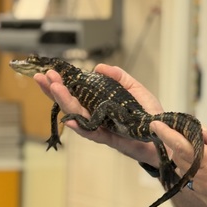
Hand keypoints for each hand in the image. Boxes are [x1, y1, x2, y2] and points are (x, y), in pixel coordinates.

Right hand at [34, 64, 163, 162]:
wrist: (163, 134)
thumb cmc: (148, 115)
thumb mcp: (135, 89)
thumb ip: (118, 77)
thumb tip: (98, 67)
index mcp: (98, 104)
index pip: (75, 92)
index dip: (60, 83)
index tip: (48, 72)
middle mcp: (95, 116)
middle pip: (70, 103)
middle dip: (55, 90)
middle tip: (43, 77)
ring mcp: (101, 128)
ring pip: (78, 116)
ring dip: (65, 103)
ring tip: (54, 89)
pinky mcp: (110, 139)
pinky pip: (93, 134)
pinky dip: (81, 128)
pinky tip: (70, 119)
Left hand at [150, 123, 206, 206]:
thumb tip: (200, 131)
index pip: (179, 145)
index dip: (166, 133)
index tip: (156, 124)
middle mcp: (204, 181)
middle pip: (179, 160)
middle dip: (176, 146)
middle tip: (179, 134)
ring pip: (186, 175)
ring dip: (186, 162)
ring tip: (195, 151)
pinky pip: (197, 187)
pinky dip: (197, 175)